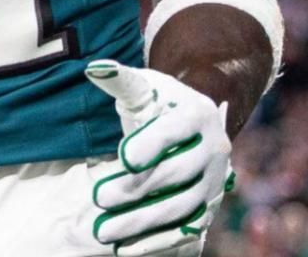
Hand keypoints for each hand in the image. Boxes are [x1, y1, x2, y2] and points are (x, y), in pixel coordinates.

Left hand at [85, 60, 233, 255]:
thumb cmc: (160, 103)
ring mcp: (213, 183)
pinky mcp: (207, 208)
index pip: (176, 131)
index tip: (122, 157)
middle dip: (137, 188)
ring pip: (181, 207)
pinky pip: (184, 230)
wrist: (193, 125)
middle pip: (177, 173)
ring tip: (104, 231)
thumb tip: (94, 68)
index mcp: (198, 114)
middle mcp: (214, 150)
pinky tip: (124, 249)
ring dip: (142, 221)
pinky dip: (156, 242)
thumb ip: (120, 80)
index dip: (152, 144)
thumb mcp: (144, 87)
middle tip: (99, 198)